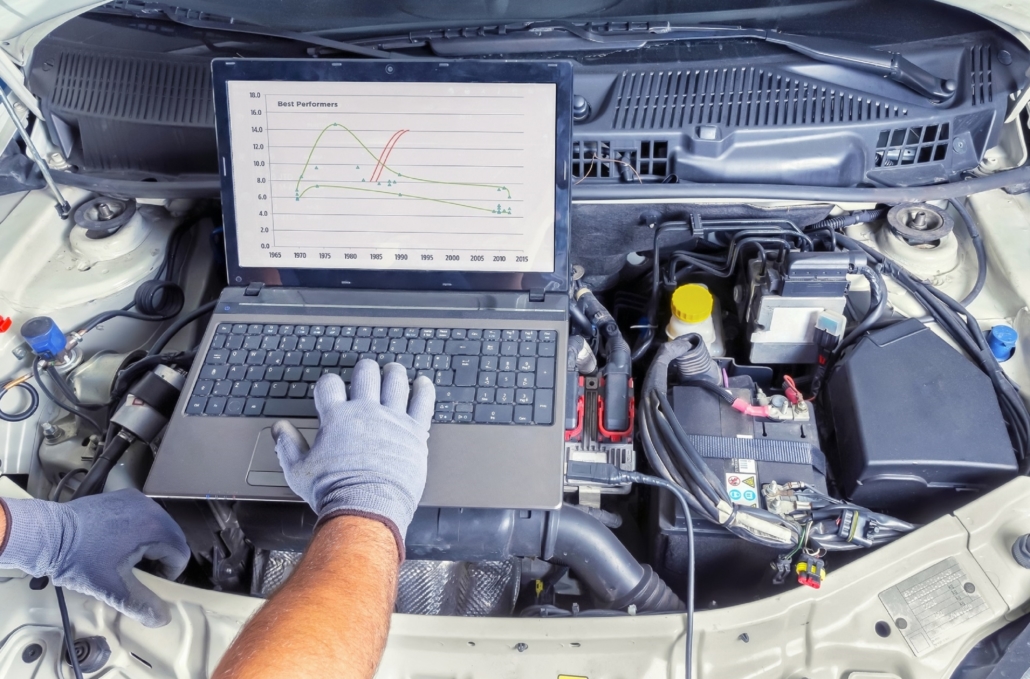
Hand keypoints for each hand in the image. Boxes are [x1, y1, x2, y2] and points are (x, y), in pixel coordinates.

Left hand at [0, 488, 188, 626]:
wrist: (47, 534)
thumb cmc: (81, 561)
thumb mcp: (112, 588)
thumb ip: (141, 604)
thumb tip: (163, 620)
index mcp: (155, 529)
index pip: (180, 554)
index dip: (168, 573)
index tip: (147, 582)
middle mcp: (151, 508)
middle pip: (172, 537)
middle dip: (161, 557)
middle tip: (138, 572)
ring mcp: (136, 499)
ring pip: (158, 525)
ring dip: (151, 542)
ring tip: (127, 556)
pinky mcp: (122, 496)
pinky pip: (142, 514)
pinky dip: (138, 528)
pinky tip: (117, 540)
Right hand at [272, 360, 434, 556]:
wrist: (367, 508)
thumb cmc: (334, 493)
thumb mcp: (299, 471)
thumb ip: (288, 446)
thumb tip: (279, 429)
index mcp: (337, 418)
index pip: (329, 384)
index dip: (328, 383)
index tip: (330, 388)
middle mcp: (365, 412)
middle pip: (366, 374)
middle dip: (365, 370)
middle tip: (366, 371)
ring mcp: (392, 419)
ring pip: (395, 381)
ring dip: (394, 373)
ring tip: (393, 371)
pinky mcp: (414, 431)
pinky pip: (422, 402)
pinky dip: (424, 389)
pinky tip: (423, 382)